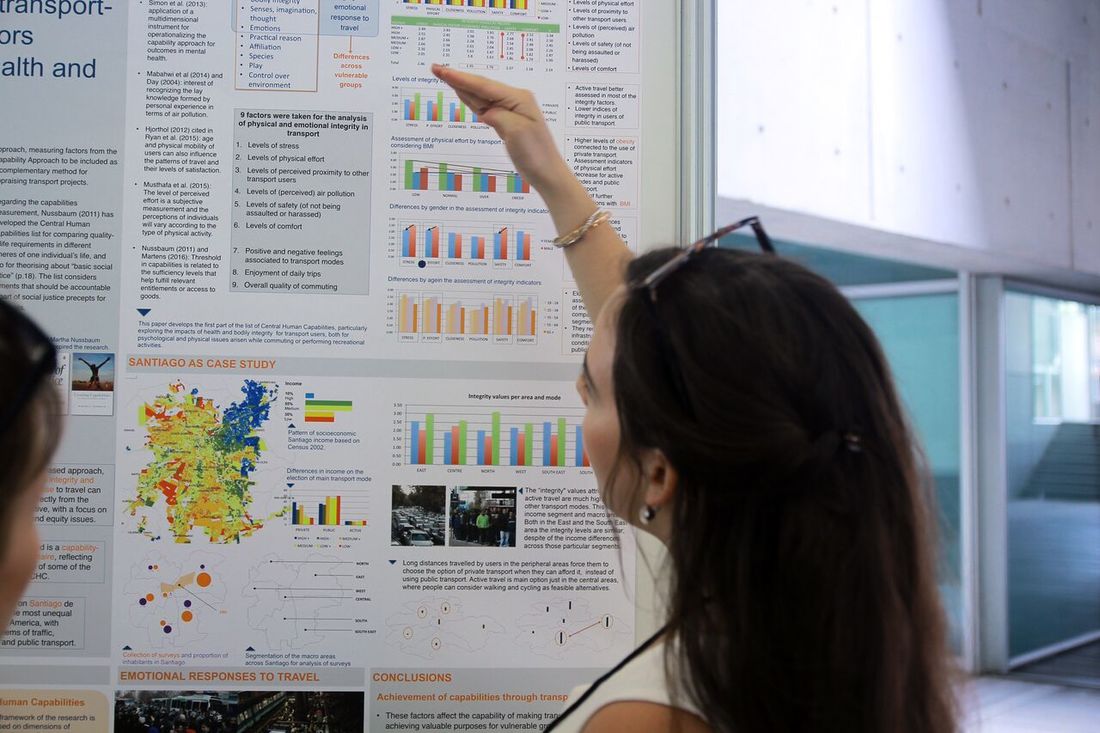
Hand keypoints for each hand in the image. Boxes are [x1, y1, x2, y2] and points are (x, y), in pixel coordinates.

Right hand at [431, 64, 571, 195]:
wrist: (548, 174)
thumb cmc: (536, 154)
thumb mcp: (516, 132)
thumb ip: (497, 116)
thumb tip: (485, 111)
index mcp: (518, 99)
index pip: (483, 86)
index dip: (460, 78)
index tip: (441, 70)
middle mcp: (515, 101)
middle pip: (481, 86)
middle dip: (458, 78)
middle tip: (436, 68)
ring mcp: (511, 111)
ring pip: (481, 96)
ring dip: (463, 85)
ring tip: (444, 75)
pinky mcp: (507, 123)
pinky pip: (486, 107)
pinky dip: (472, 99)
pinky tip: (463, 93)